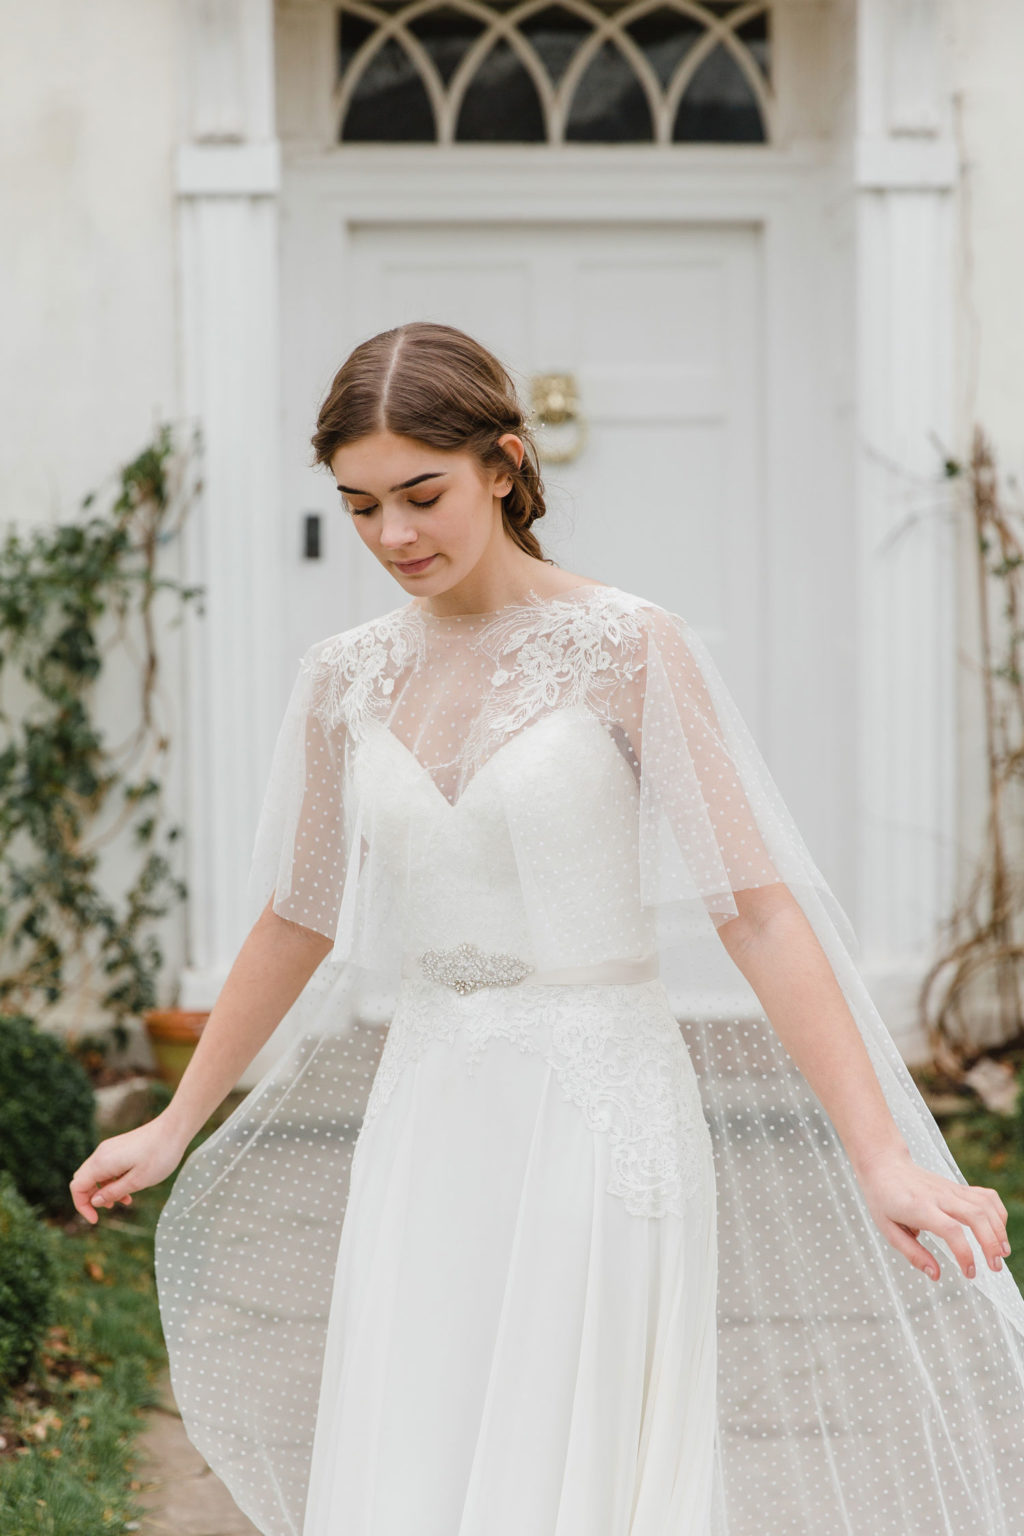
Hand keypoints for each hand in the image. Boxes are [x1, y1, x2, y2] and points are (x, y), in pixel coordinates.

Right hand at [69, 1113, 189, 1224]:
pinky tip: (130, 1187)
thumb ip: (113, 1192)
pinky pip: (108, 1166)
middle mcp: (101, 1153)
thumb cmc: (159, 1155)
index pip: (77, 1187)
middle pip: (84, 1179)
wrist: (174, 1128)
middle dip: (93, 1198)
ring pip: (97, 1174)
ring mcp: (110, 1148)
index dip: (82, 1206)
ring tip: (125, 1200)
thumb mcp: (137, 1181)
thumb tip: (95, 1201)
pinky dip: (114, 1179)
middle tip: (112, 1207)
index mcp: (101, 1162)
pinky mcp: (120, 1146)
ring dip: (106, 1189)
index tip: (96, 1219)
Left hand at [854, 1146, 1010, 1281]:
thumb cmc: (883, 1200)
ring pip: (984, 1205)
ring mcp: (950, 1189)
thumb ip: (912, 1253)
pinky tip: (998, 1229)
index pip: (950, 1230)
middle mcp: (939, 1196)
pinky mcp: (957, 1186)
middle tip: (995, 1267)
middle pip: (975, 1216)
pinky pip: (985, 1195)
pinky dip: (997, 1211)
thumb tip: (936, 1275)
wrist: (884, 1164)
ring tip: (1002, 1253)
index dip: (965, 1253)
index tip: (970, 1273)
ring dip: (999, 1230)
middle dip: (991, 1243)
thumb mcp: (888, 1230)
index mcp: (919, 1208)